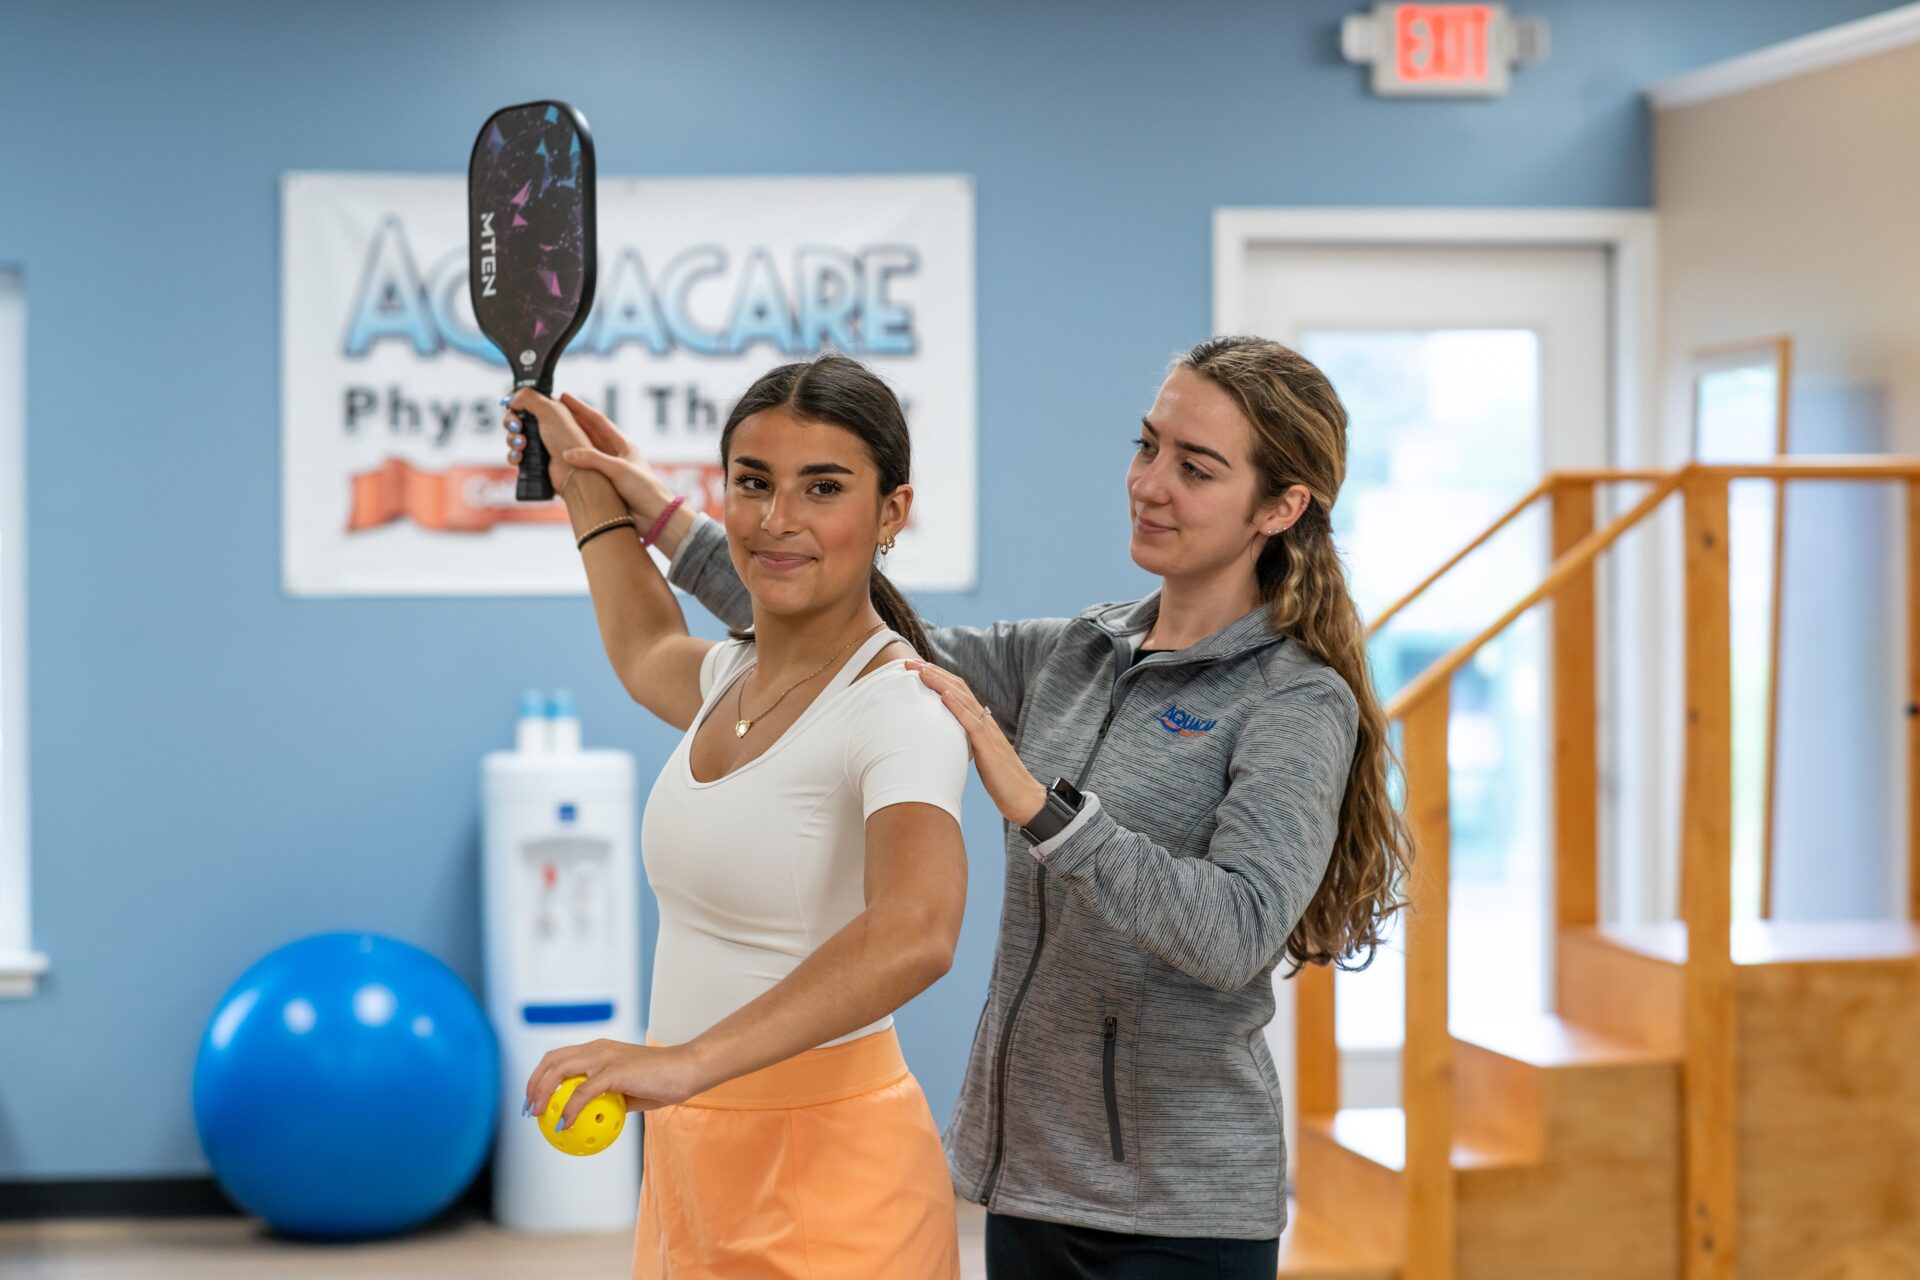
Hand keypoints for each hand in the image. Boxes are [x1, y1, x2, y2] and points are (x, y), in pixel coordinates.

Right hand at [503, 389, 591, 492]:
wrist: (574, 472)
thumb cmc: (570, 442)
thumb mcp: (551, 410)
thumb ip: (529, 397)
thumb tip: (511, 398)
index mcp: (553, 409)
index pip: (528, 399)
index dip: (516, 401)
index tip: (511, 405)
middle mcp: (546, 425)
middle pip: (516, 417)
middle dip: (512, 422)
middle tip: (517, 426)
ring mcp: (540, 442)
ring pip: (514, 436)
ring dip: (513, 439)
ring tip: (523, 444)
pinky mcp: (535, 458)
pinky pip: (515, 454)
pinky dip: (514, 455)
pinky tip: (520, 456)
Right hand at [505, 391, 673, 517]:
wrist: (656, 517)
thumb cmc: (645, 489)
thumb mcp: (619, 470)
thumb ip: (594, 459)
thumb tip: (568, 453)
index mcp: (622, 444)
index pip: (597, 420)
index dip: (580, 408)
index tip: (564, 397)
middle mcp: (614, 454)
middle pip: (588, 432)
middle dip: (571, 420)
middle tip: (553, 409)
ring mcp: (609, 469)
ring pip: (584, 450)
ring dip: (570, 441)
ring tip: (552, 432)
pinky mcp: (604, 484)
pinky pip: (584, 470)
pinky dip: (571, 464)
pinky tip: (559, 462)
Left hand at [523, 1037, 709, 1125]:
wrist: (687, 1069)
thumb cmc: (663, 1081)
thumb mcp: (629, 1091)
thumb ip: (608, 1098)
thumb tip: (591, 1118)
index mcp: (599, 1049)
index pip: (559, 1056)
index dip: (540, 1076)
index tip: (534, 1100)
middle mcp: (597, 1048)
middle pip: (551, 1060)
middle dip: (533, 1084)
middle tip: (529, 1110)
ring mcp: (605, 1057)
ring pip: (559, 1070)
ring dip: (542, 1094)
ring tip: (538, 1116)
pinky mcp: (614, 1071)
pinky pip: (582, 1092)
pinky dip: (568, 1109)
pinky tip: (564, 1126)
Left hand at [904, 660, 1048, 826]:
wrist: (1023, 797)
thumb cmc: (1000, 779)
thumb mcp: (977, 755)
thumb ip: (965, 742)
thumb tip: (946, 739)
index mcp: (981, 722)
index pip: (957, 691)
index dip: (936, 677)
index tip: (914, 668)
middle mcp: (985, 721)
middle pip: (958, 688)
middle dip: (933, 673)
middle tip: (909, 662)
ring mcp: (988, 732)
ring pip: (963, 700)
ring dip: (941, 683)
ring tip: (922, 671)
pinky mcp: (989, 747)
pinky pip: (972, 723)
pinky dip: (958, 707)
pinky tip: (945, 695)